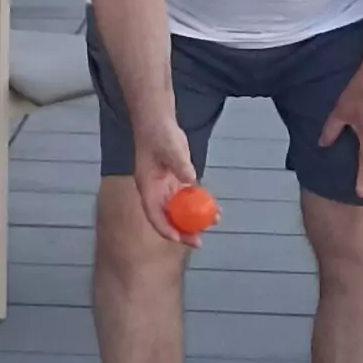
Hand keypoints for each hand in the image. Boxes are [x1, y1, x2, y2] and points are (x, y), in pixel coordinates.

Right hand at [132, 114, 200, 244]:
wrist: (158, 121)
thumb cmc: (159, 134)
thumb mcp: (170, 148)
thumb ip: (180, 165)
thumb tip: (191, 180)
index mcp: (148, 188)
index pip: (154, 215)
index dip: (166, 229)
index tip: (179, 238)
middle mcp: (156, 192)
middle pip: (168, 218)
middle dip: (182, 232)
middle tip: (198, 241)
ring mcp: (167, 188)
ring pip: (180, 211)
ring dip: (193, 220)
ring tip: (211, 224)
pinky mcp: (177, 182)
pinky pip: (189, 198)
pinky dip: (200, 205)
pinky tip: (214, 209)